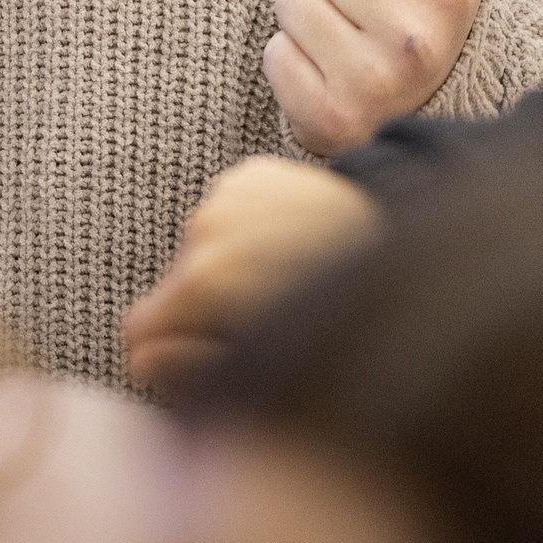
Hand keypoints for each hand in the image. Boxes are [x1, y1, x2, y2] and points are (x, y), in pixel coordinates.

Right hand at [120, 156, 385, 394]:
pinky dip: (246, 232)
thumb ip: (189, 369)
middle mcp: (206, 230)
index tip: (202, 359)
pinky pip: (227, 215)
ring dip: (227, 268)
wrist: (404, 244)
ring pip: (201, 250)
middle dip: (202, 309)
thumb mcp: (263, 364)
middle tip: (260, 320)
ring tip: (283, 279)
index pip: (138, 328)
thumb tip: (141, 364)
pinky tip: (288, 246)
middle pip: (175, 288)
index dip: (164, 352)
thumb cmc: (339, 318)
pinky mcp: (252, 173)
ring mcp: (229, 195)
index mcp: (203, 283)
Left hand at [264, 0, 540, 157]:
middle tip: (364, 9)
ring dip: (307, 16)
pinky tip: (327, 74)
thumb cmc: (427, 14)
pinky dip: (290, 61)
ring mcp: (373, 82)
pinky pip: (274, 53)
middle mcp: (416, 38)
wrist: (416, 116)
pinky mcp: (329, 117)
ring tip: (345, 40)